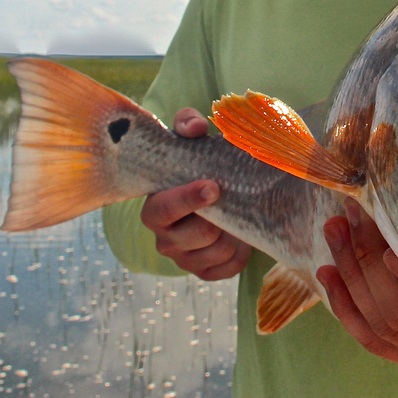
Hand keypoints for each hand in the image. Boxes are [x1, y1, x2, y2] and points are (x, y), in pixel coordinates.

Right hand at [139, 107, 251, 280]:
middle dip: (221, 217)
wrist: (219, 190)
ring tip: (240, 211)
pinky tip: (242, 232)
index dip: (188, 200)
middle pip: (198, 235)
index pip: (164, 210)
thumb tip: (195, 128)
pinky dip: (241, 251)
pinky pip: (229, 268)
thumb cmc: (200, 164)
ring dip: (234, 231)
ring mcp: (185, 258)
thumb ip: (188, 125)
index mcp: (156, 208)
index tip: (213, 186)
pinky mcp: (206, 271)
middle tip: (235, 198)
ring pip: (218, 252)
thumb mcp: (191, 140)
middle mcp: (165, 239)